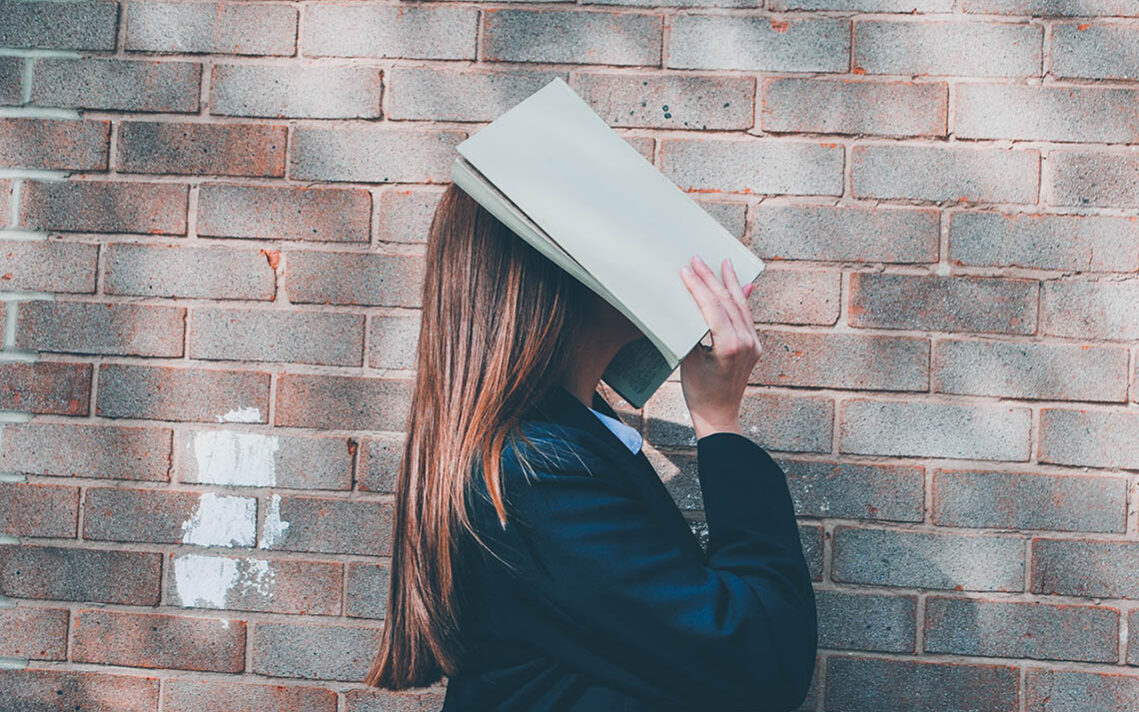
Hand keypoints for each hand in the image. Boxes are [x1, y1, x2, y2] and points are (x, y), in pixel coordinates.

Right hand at [678, 255, 761, 439]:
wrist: (719, 416)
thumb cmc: (699, 393)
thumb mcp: (690, 359)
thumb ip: (696, 329)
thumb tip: (697, 303)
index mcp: (730, 346)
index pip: (713, 307)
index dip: (699, 286)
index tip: (687, 270)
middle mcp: (747, 343)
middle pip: (728, 302)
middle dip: (712, 278)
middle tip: (699, 259)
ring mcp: (754, 344)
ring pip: (741, 306)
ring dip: (731, 283)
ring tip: (724, 263)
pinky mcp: (754, 347)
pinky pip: (747, 317)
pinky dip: (740, 299)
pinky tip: (741, 285)